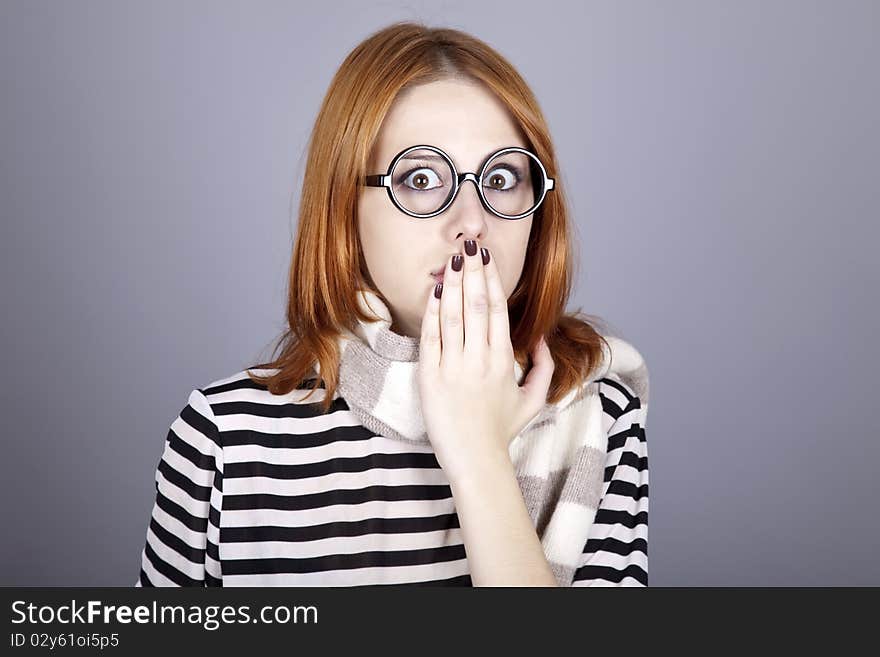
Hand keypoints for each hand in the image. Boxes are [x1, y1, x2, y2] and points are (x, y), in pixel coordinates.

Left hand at [417, 238, 554, 480]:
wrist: (475, 461)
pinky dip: (432, 313)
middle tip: (468, 245)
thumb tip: (539, 337)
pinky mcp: (430, 379)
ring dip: (452, 284)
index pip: (497, 309)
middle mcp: (479, 360)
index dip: (491, 279)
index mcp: (503, 361)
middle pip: (476, 304)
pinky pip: (430, 338)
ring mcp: (453, 368)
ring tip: (451, 259)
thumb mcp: (533, 400)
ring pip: (452, 316)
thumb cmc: (502, 431)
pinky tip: (434, 292)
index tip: (486, 258)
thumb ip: (544, 366)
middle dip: (472, 271)